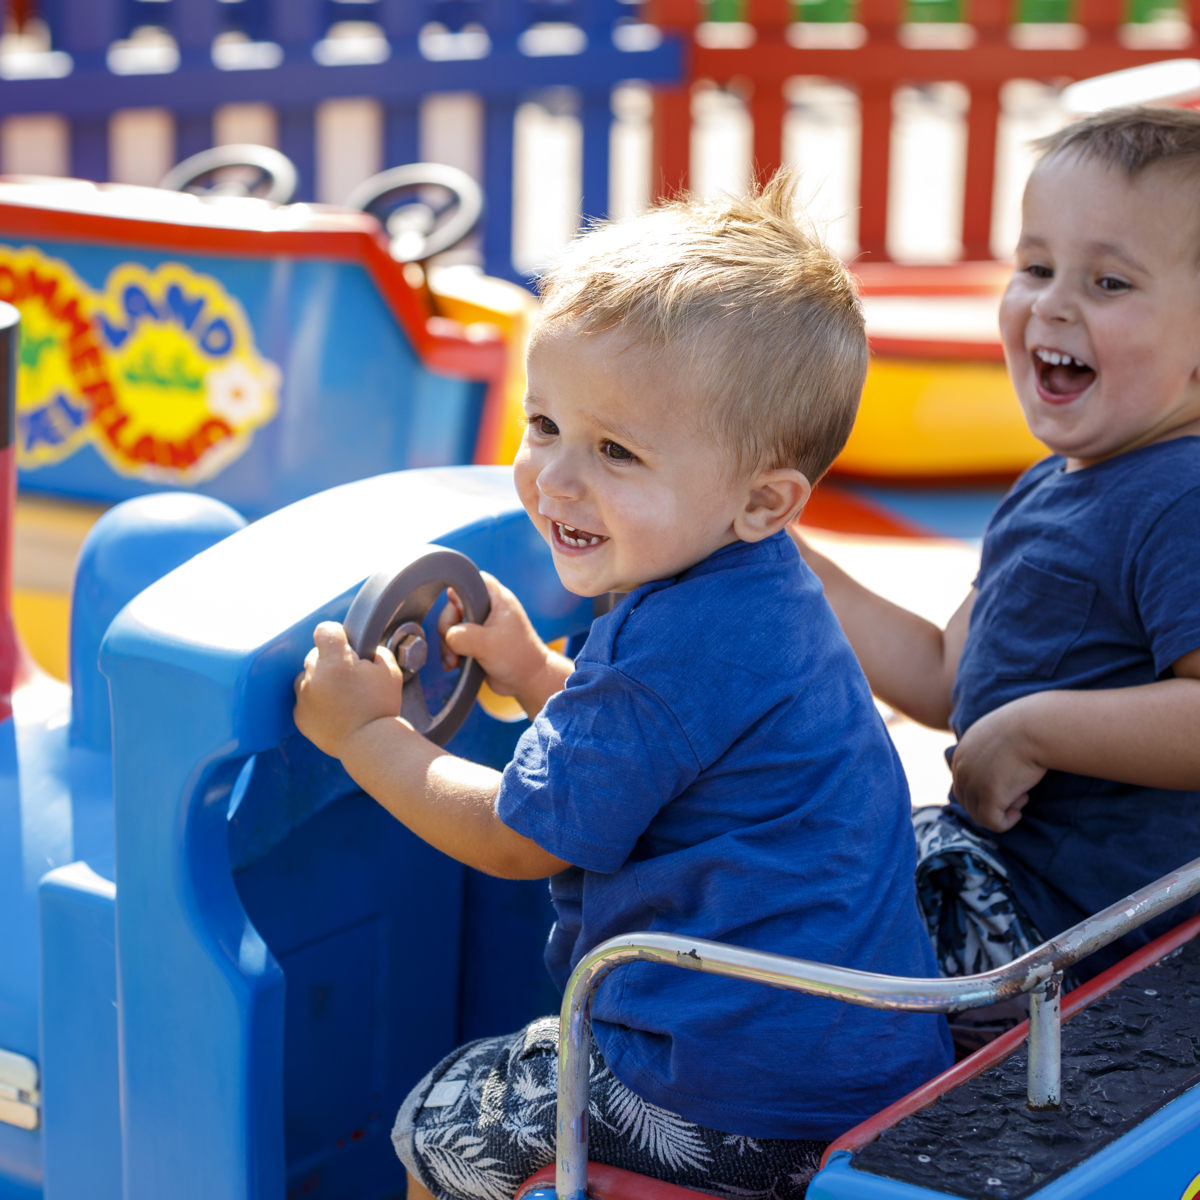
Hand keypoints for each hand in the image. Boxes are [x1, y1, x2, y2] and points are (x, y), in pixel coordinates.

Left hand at [294, 620, 406, 757]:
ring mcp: (304, 696)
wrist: (370, 744)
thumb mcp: (390, 670)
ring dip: (320, 681)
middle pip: (316, 655)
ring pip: (307, 677)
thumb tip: (365, 649)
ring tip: (341, 697)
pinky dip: (315, 702)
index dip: (337, 635)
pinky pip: (304, 700)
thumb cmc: (382, 707)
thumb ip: (375, 652)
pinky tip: (334, 711)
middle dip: (331, 661)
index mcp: (336, 660)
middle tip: (350, 678)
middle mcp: (314, 675)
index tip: (345, 644)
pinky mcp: (299, 715)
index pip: (325, 630)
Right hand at [438, 572, 555, 698]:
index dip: (457, 591)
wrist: (527, 681)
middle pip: (454, 606)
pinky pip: (453, 642)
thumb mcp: (487, 644)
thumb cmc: (517, 657)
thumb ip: (462, 635)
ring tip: (453, 661)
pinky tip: (452, 665)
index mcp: (496, 599)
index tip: (456, 612)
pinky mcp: (475, 642)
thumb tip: (447, 636)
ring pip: (451, 626)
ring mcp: (480, 626)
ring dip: (447, 645)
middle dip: (447, 628)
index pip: (471, 579)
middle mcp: (487, 609)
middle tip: (453, 647)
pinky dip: (450, 652)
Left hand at [950, 696, 1046, 832]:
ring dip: (1000, 811)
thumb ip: (990, 749)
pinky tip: (1018, 812)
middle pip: (968, 801)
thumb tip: (1000, 765)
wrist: (1035, 728)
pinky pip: (992, 823)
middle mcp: (962, 769)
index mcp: (962, 753)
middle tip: (1018, 793)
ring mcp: (972, 783)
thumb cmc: (1027, 728)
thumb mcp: (998, 734)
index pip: (963, 783)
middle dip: (992, 802)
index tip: (1008, 785)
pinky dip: (1006, 822)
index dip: (984, 791)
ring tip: (1021, 797)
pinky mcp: (988, 796)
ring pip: (978, 814)